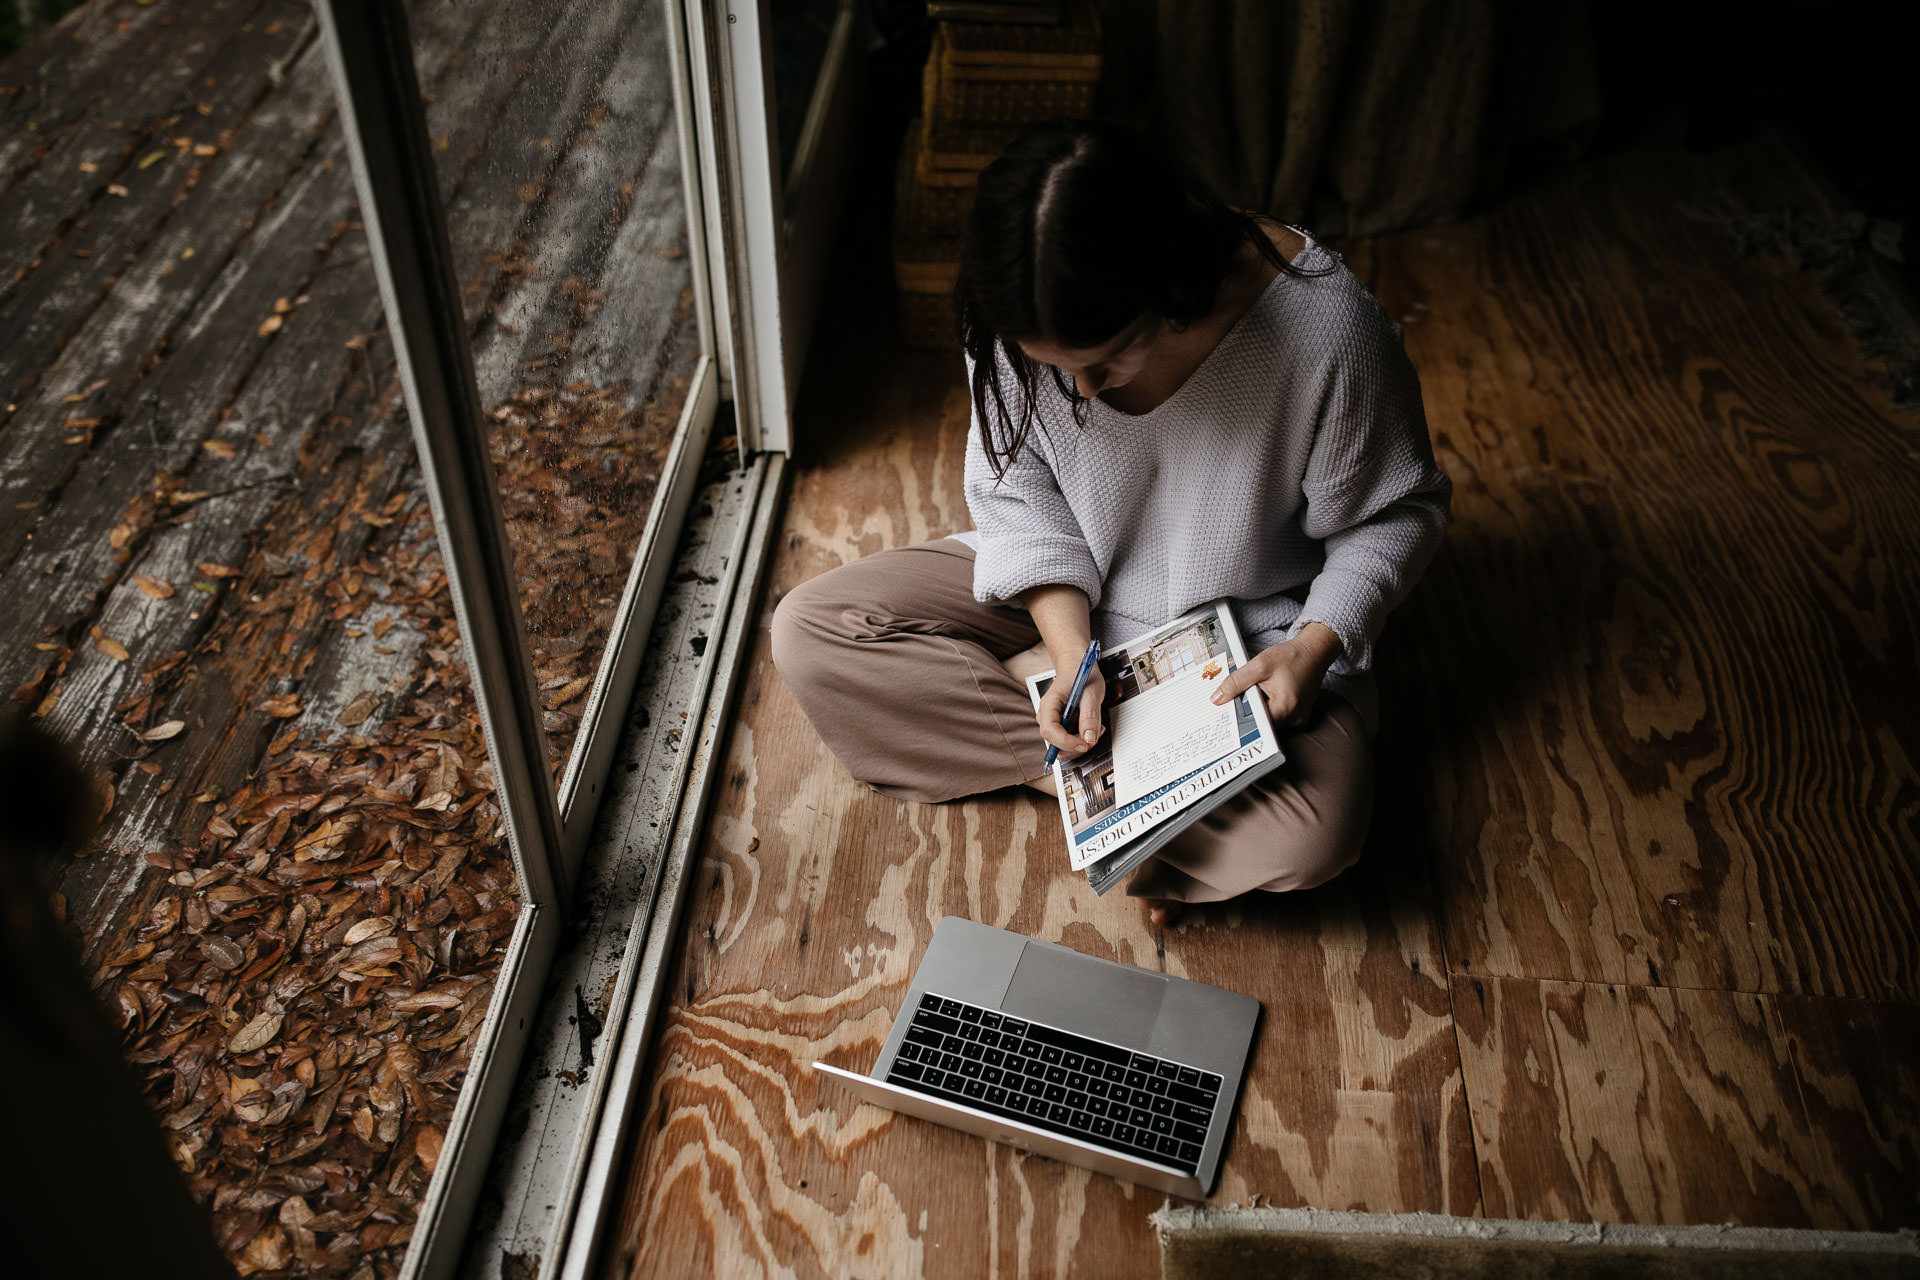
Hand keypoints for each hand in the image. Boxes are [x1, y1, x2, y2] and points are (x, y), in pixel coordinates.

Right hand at [1037, 662, 1106, 758]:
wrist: (1076, 666)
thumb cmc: (1081, 675)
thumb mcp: (1091, 692)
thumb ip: (1090, 715)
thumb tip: (1089, 738)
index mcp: (1049, 704)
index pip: (1050, 730)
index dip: (1066, 742)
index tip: (1084, 744)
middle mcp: (1046, 715)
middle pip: (1054, 743)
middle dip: (1075, 746)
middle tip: (1095, 735)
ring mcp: (1052, 722)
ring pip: (1061, 746)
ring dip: (1080, 745)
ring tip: (1096, 729)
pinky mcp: (1060, 726)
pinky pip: (1067, 742)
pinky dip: (1081, 741)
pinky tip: (1091, 729)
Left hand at [1208, 622, 1341, 726]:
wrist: (1314, 651)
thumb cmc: (1290, 656)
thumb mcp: (1259, 665)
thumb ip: (1236, 682)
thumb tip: (1216, 699)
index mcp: (1285, 709)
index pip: (1255, 723)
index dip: (1240, 716)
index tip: (1228, 710)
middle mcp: (1295, 720)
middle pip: (1262, 723)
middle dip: (1249, 710)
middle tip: (1242, 695)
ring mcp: (1299, 720)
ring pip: (1269, 720)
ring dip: (1260, 708)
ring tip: (1259, 690)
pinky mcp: (1299, 716)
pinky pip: (1279, 717)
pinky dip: (1270, 707)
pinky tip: (1268, 692)